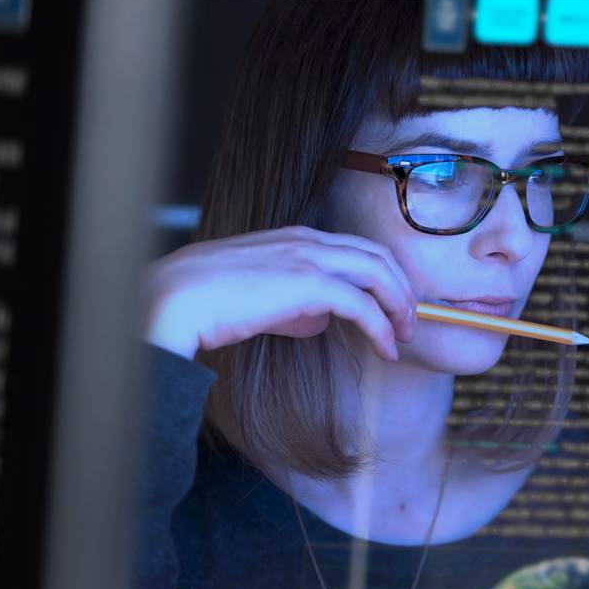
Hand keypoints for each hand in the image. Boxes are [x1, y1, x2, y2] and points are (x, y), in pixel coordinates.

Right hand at [143, 225, 417, 361]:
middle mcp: (308, 240)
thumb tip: (320, 321)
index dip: (383, 277)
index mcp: (296, 238)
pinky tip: (386, 350)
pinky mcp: (308, 284)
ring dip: (399, 306)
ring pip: (379, 273)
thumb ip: (294, 306)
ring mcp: (309, 258)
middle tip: (409, 323)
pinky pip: (362, 304)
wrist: (178, 298)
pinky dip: (381, 327)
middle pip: (378, 256)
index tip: (393, 308)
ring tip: (404, 337)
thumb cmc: (209, 301)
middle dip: (402, 290)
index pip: (358, 249)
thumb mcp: (261, 299)